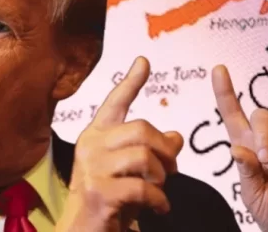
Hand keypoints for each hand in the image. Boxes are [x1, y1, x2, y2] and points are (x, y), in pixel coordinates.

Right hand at [56, 57, 183, 231]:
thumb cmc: (109, 201)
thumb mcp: (130, 171)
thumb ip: (149, 150)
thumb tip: (176, 136)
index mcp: (96, 136)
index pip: (115, 102)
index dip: (131, 81)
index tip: (144, 61)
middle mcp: (90, 147)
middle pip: (142, 129)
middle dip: (166, 150)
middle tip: (173, 171)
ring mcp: (92, 169)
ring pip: (144, 156)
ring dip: (162, 177)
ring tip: (160, 191)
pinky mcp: (99, 193)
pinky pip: (143, 186)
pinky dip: (159, 199)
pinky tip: (160, 207)